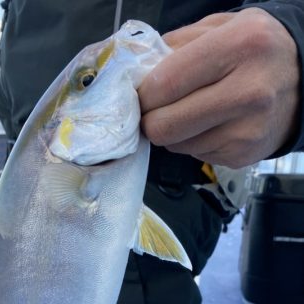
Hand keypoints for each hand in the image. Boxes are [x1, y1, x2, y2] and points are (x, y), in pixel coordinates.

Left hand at [139, 9, 300, 167]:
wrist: (302, 83)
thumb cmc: (254, 51)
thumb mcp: (220, 27)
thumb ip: (176, 45)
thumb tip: (135, 76)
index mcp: (239, 46)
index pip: (165, 83)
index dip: (142, 95)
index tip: (141, 94)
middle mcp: (248, 91)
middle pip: (164, 125)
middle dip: (150, 119)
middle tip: (156, 109)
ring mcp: (247, 130)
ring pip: (176, 145)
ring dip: (173, 132)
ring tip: (192, 112)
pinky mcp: (242, 155)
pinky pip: (194, 155)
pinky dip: (193, 142)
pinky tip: (211, 124)